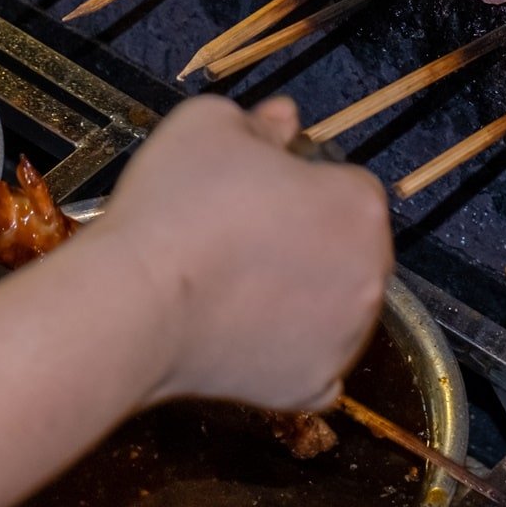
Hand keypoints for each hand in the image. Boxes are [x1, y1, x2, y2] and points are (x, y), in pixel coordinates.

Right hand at [94, 95, 391, 412]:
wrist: (136, 304)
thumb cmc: (176, 204)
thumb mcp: (209, 124)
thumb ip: (260, 122)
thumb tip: (284, 119)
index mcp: (358, 207)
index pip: (347, 186)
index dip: (303, 182)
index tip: (259, 189)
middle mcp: (369, 276)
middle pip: (349, 248)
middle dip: (312, 238)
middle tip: (244, 234)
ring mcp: (344, 339)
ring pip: (334, 307)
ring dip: (304, 294)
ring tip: (235, 283)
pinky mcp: (311, 387)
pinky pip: (314, 364)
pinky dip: (289, 351)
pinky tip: (246, 330)